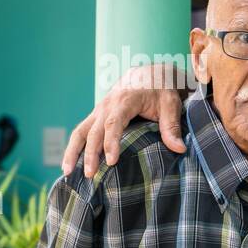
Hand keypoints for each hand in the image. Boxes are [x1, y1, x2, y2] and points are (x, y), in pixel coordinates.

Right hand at [62, 62, 190, 178]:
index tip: (111, 161)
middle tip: (89, 175)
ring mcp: (100, 110)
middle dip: (90, 153)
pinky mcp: (98, 115)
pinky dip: (75, 147)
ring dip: (73, 151)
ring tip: (67, 173)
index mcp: (125, 100)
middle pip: (94, 130)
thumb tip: (180, 149)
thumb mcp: (172, 103)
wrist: (150, 72)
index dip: (111, 142)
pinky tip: (71, 164)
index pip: (114, 123)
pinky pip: (83, 131)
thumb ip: (172, 126)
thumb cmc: (163, 88)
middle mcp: (107, 104)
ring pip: (81, 130)